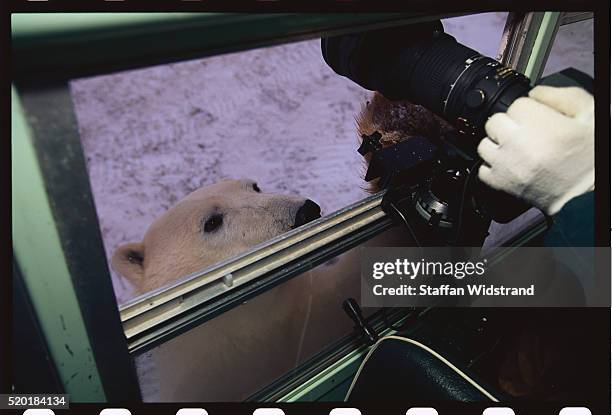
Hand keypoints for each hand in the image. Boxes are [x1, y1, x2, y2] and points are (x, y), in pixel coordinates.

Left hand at [477, 85, 593, 215]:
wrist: (591, 193)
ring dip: (498, 144)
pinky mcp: (502, 184)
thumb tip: (535, 92)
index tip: (536, 117)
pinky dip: (492, 166)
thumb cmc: (592, 156)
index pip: (517, 104)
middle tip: (525, 132)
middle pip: (495, 121)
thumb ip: (561, 96)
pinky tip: (509, 164)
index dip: (528, 109)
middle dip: (509, 123)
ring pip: (485, 144)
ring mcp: (507, 166)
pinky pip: (482, 169)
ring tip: (516, 148)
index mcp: (543, 126)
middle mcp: (520, 145)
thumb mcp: (589, 114)